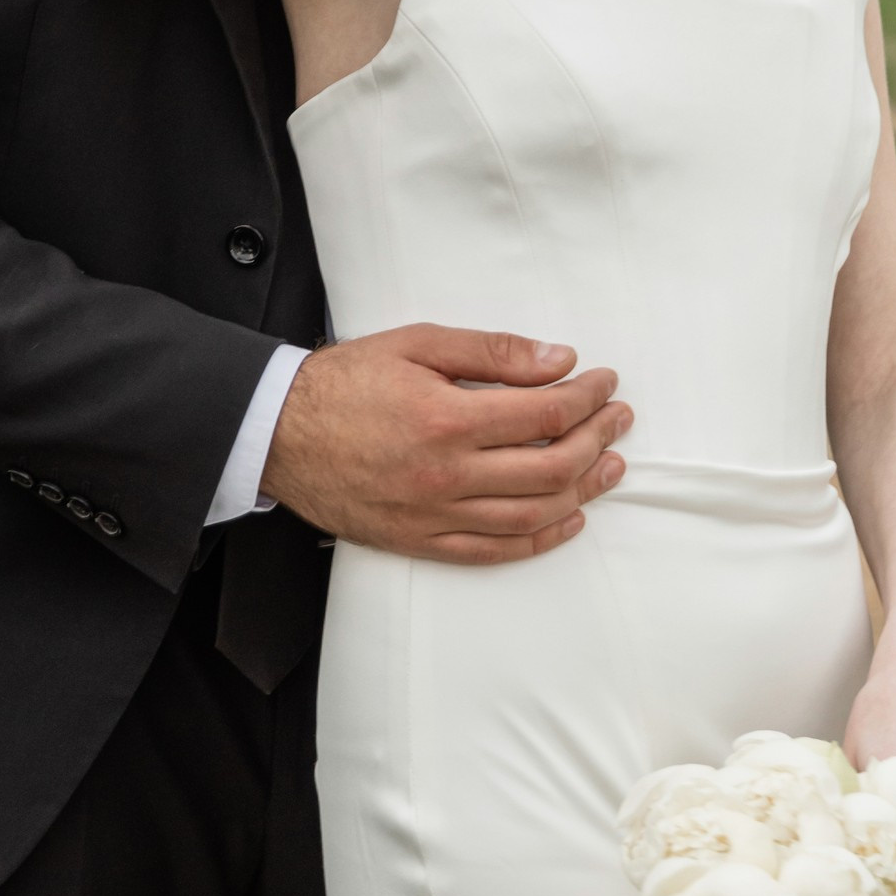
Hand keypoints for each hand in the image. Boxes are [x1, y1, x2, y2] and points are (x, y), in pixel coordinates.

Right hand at [263, 326, 633, 563]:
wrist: (277, 433)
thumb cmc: (344, 383)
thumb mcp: (416, 344)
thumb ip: (492, 352)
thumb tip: (559, 359)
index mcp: (447, 418)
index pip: (545, 411)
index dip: (587, 395)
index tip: (604, 381)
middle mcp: (447, 474)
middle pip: (551, 466)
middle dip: (597, 439)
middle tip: (618, 418)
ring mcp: (435, 515)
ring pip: (532, 513)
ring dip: (583, 489)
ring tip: (609, 466)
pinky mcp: (421, 541)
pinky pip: (495, 550)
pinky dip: (541, 538)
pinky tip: (569, 518)